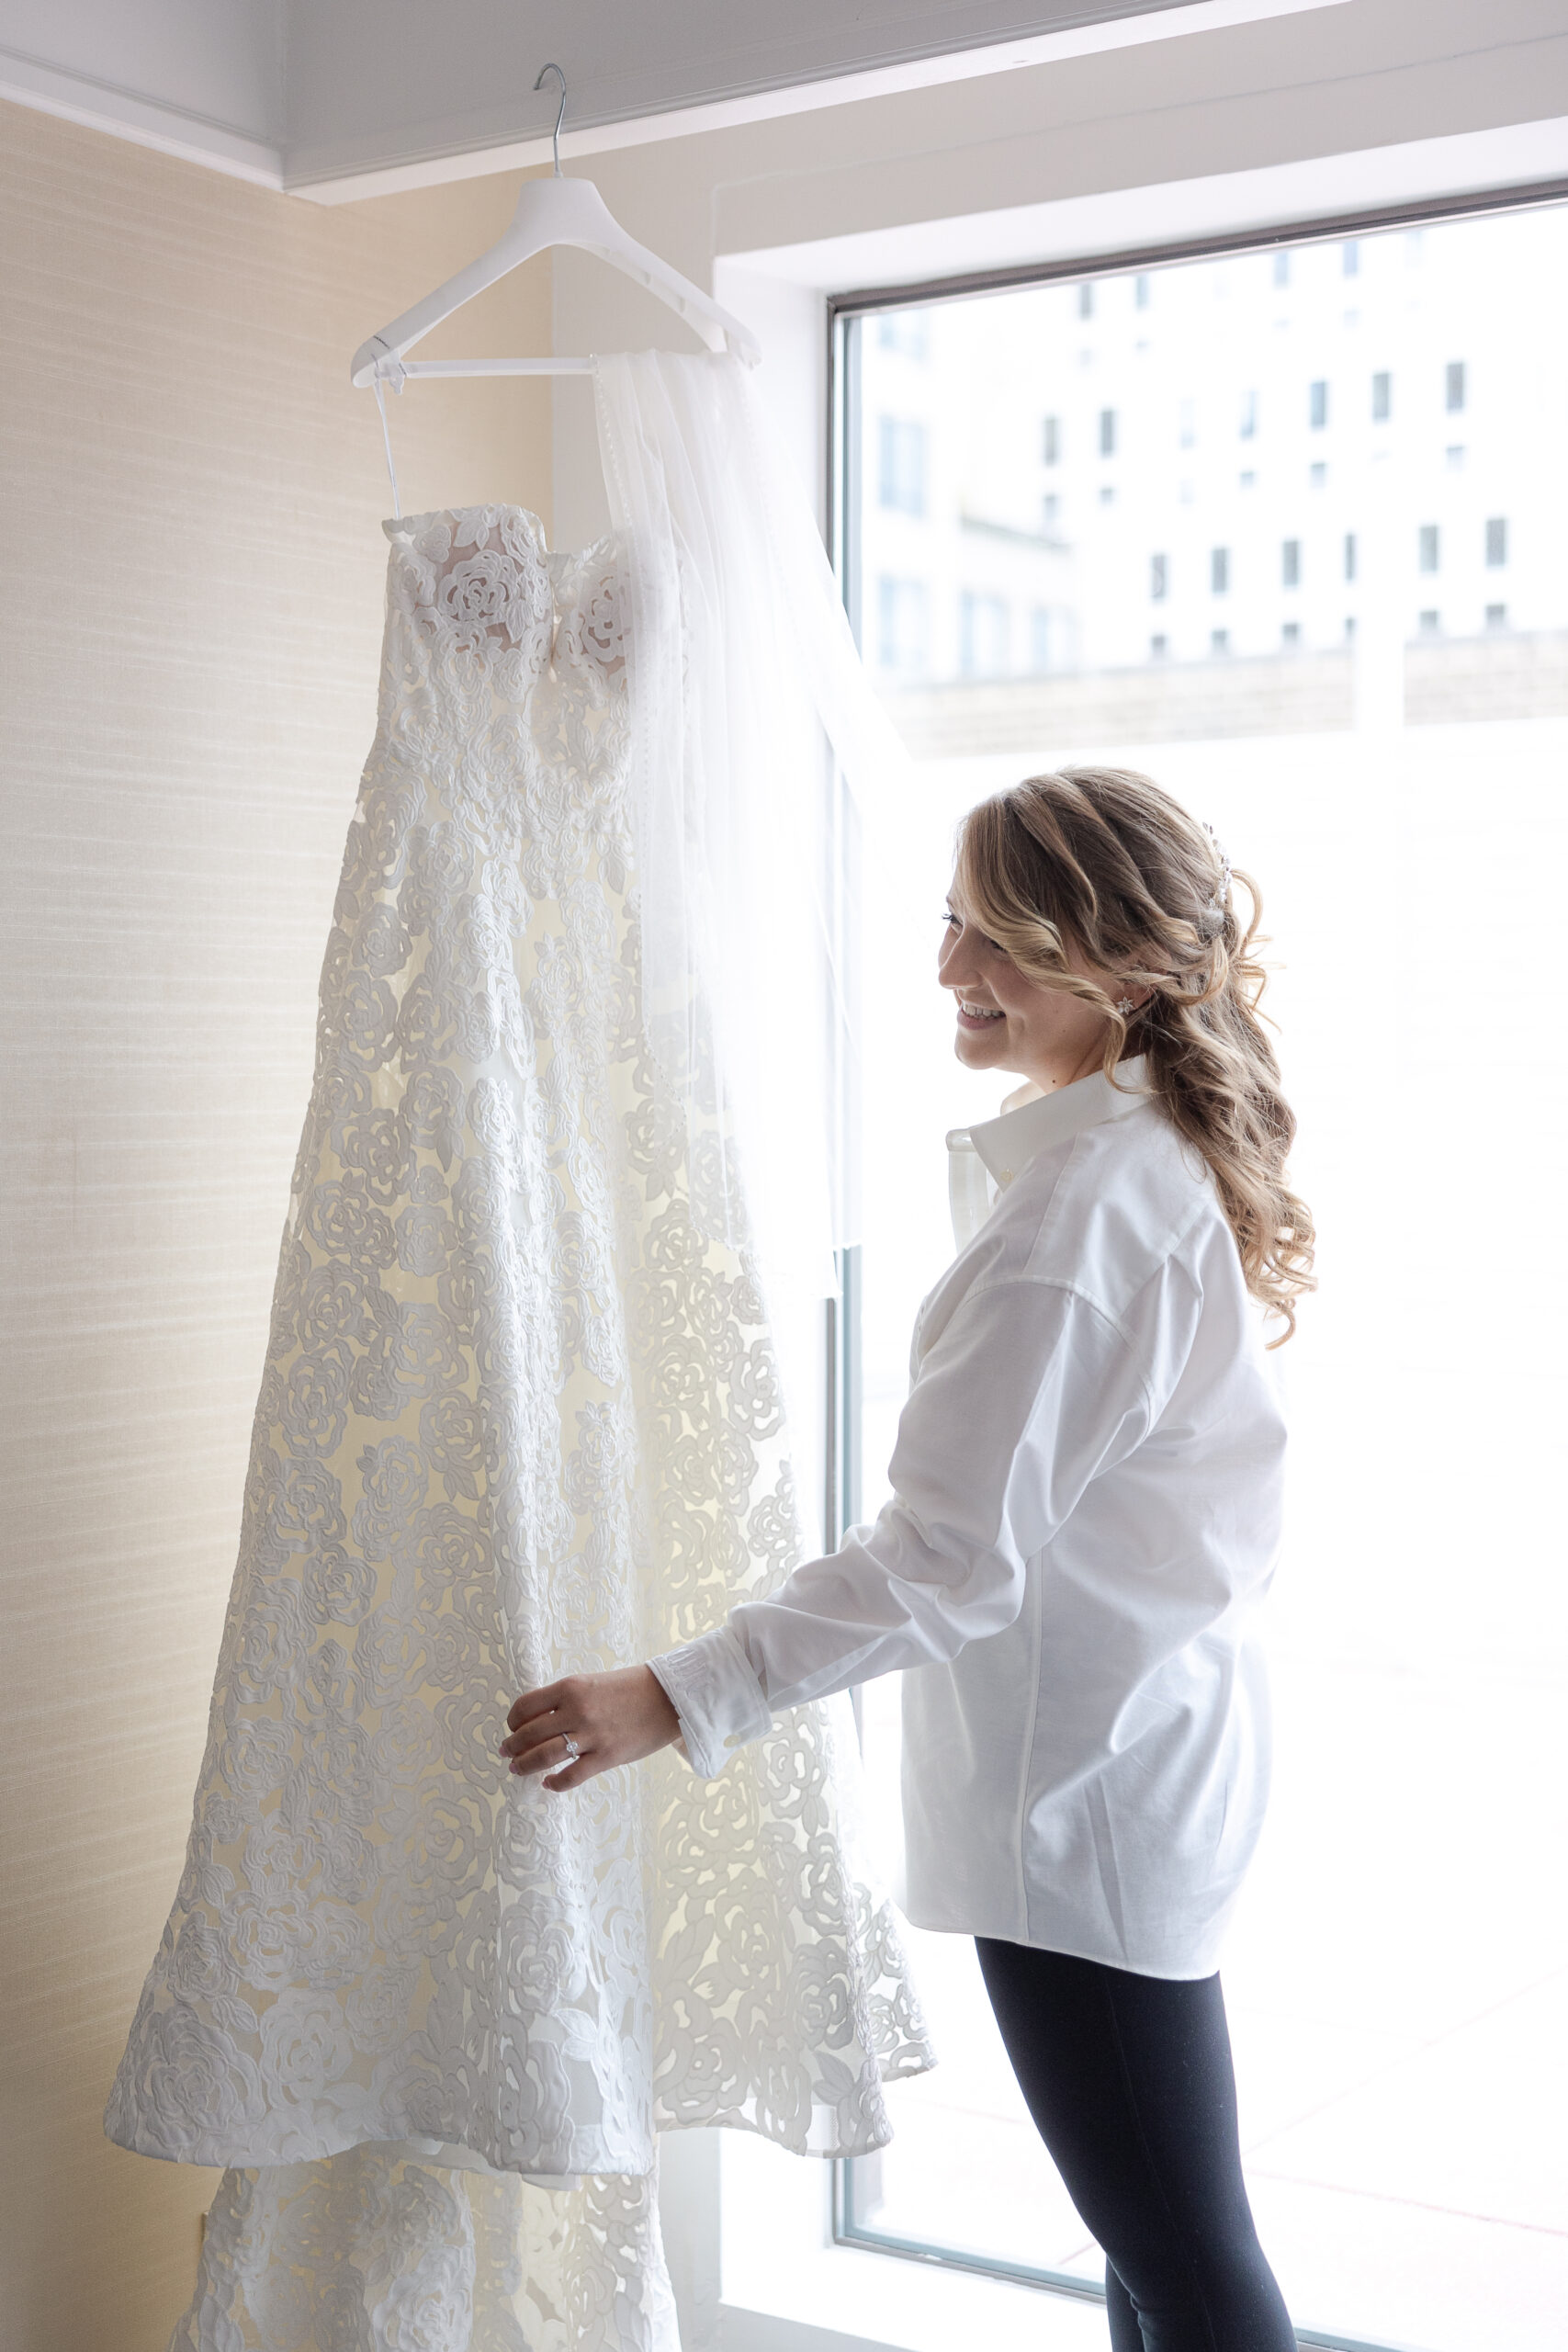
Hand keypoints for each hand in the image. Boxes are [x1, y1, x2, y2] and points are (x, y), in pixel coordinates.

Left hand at [499, 1665, 681, 1790]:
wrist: (667, 1698)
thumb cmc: (629, 1688)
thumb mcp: (591, 1683)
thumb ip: (566, 1700)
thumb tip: (539, 1721)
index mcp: (570, 1687)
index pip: (525, 1706)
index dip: (513, 1720)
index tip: (512, 1728)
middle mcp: (577, 1710)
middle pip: (529, 1734)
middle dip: (512, 1746)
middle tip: (506, 1752)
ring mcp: (591, 1735)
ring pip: (544, 1756)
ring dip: (525, 1765)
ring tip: (517, 1769)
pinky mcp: (606, 1757)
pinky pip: (571, 1776)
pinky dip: (554, 1783)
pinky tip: (548, 1783)